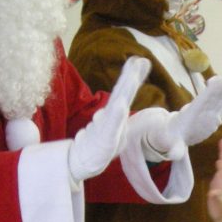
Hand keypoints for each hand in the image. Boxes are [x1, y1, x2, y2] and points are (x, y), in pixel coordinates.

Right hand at [69, 56, 151, 180]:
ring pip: (117, 106)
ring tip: (132, 76)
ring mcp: (106, 127)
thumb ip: (119, 116)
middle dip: (130, 77)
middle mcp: (110, 116)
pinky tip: (122, 106)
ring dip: (125, 91)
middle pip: (121, 94)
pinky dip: (116, 116)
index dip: (132, 77)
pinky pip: (112, 127)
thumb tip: (122, 104)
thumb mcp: (117, 130)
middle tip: (138, 60)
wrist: (80, 161)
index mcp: (114, 114)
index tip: (141, 61)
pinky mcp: (105, 140)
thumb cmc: (99, 145)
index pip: (124, 92)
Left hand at [172, 73, 221, 147]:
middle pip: (216, 95)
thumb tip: (172, 154)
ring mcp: (209, 110)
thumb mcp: (172, 144)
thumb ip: (174, 148)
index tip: (219, 80)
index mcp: (192, 112)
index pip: (203, 100)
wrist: (173, 134)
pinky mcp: (215, 114)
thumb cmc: (171, 138)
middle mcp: (202, 108)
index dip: (211, 91)